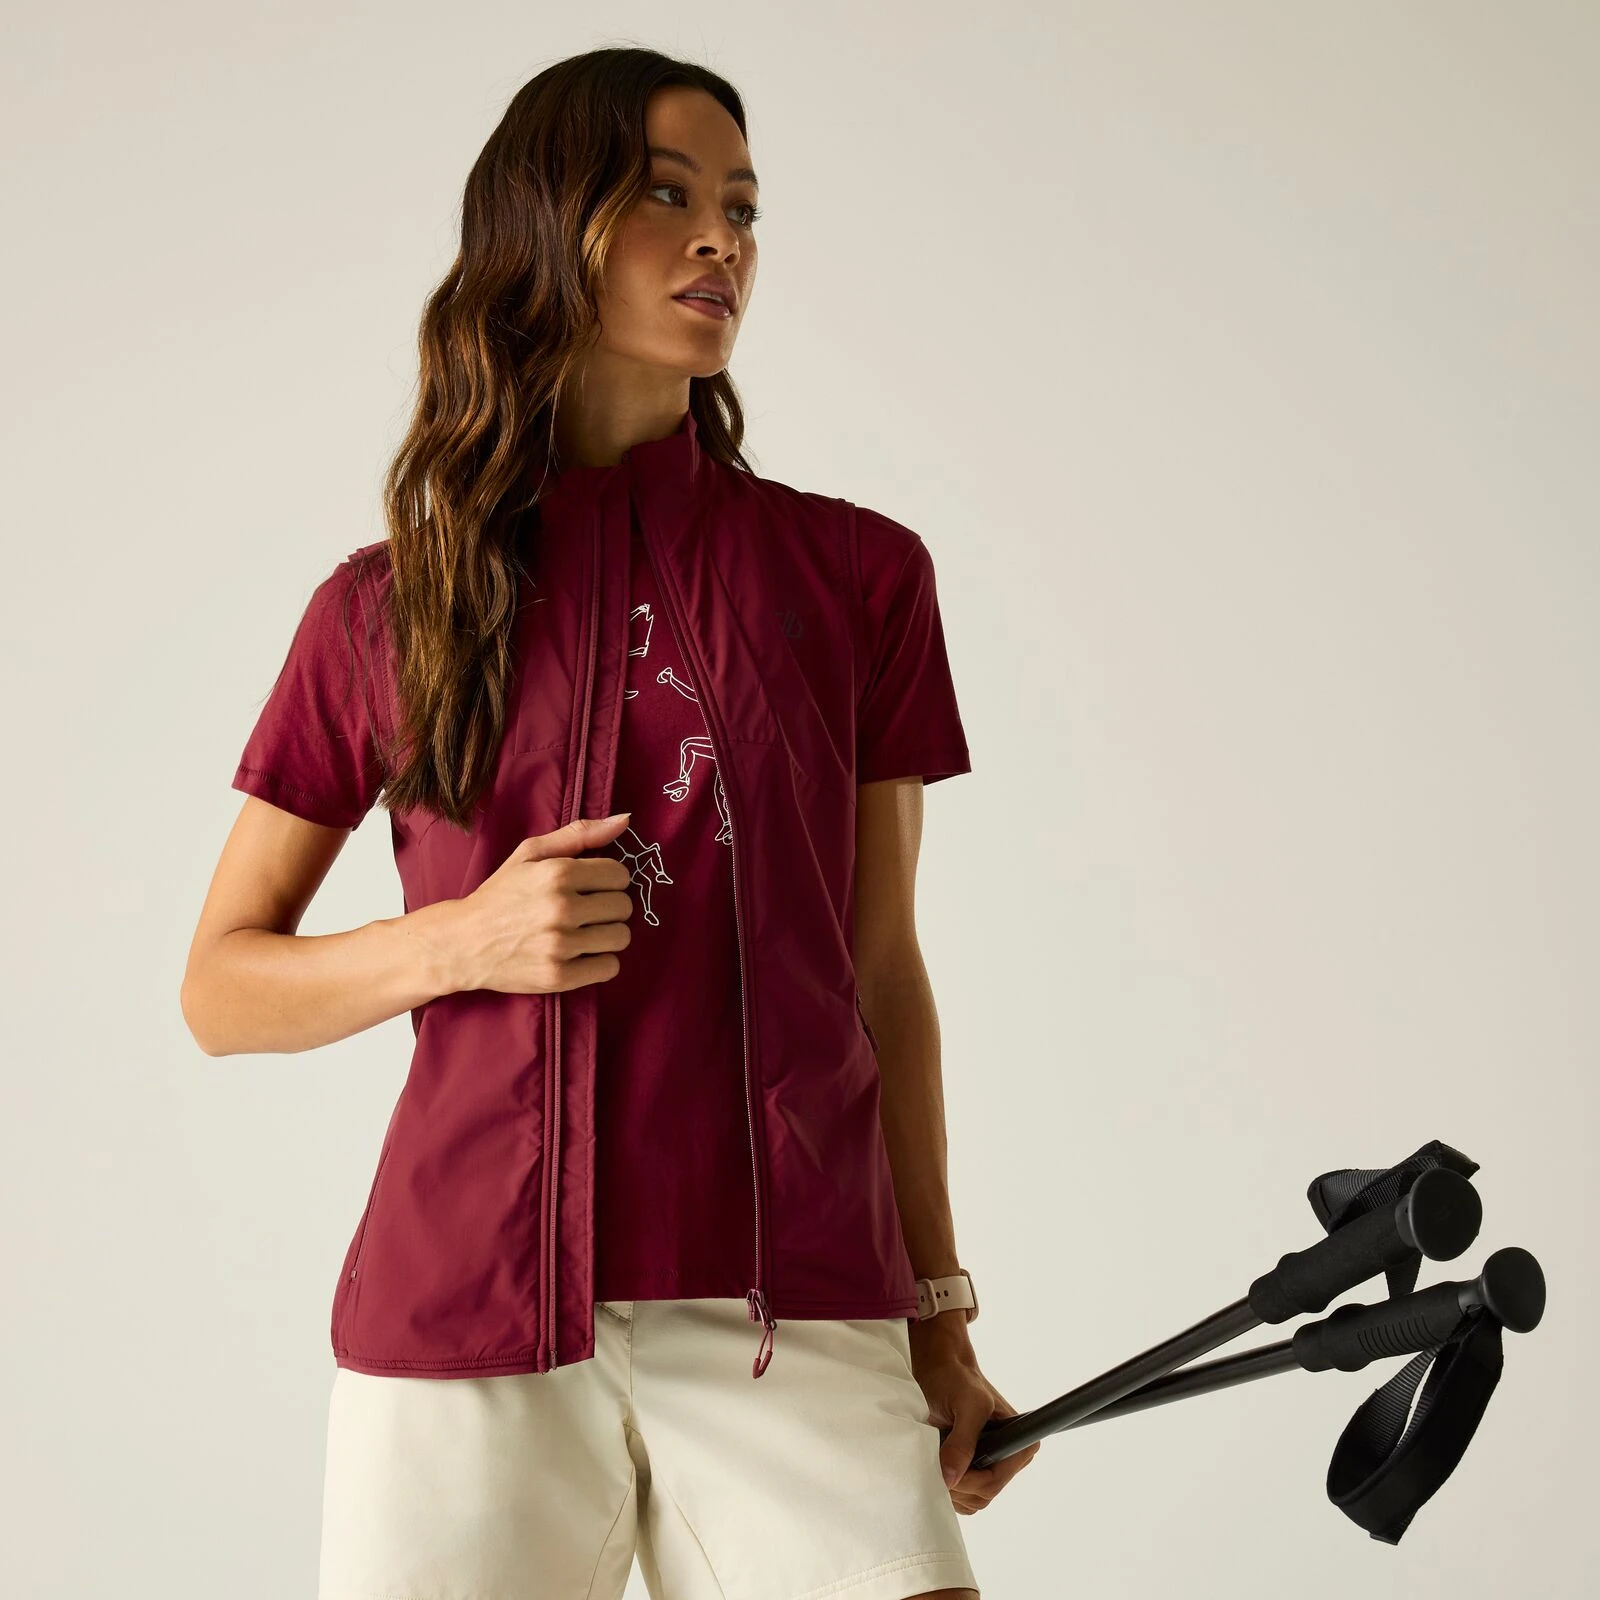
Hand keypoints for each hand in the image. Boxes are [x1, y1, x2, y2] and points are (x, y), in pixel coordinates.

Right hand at [446, 813, 634, 993]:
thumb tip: (625, 820)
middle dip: (608, 907)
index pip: (620, 875)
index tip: (591, 887)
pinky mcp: (558, 977)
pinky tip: (579, 954)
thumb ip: (580, 833)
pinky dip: (599, 962)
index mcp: (558, 873)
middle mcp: (562, 908)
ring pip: (621, 937)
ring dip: (607, 935)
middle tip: (585, 911)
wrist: (463, 943)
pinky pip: (609, 968)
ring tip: (583, 932)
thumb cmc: (501, 894)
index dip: (608, 881)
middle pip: (624, 907)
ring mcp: (560, 945)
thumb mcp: (531, 853)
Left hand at [908, 1316, 1040, 1513]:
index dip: (970, 1480)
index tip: (949, 1465)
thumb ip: (962, 1441)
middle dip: (957, 1483)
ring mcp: (990, 1466)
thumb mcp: (966, 1404)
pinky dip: (946, 1486)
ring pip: (971, 1500)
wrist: (939, 1371)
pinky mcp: (974, 1470)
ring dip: (949, 1486)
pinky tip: (937, 1462)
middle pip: (983, 1494)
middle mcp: (1009, 1458)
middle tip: (937, 1458)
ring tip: (937, 1455)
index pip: (996, 1481)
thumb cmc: (957, 1379)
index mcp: (1020, 1442)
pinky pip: (962, 1496)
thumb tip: (951, 1478)